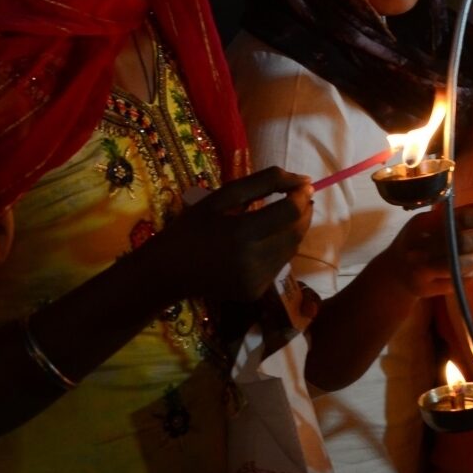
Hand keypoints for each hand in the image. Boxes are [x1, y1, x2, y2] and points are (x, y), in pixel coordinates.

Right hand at [153, 168, 311, 301]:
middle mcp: (253, 261)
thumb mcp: (222, 197)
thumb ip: (264, 182)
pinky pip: (279, 265)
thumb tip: (304, 180)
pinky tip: (267, 238)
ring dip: (295, 229)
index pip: (290, 212)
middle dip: (304, 212)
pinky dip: (281, 248)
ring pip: (292, 249)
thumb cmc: (191, 227)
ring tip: (285, 214)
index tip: (303, 185)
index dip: (301, 197)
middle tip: (300, 197)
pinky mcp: (256, 292)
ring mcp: (256, 281)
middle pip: (296, 232)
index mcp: (241, 233)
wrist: (168, 271)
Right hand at [377, 204, 472, 298]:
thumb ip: (458, 218)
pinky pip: (458, 282)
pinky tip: (468, 269)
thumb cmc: (420, 243)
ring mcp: (420, 269)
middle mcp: (418, 246)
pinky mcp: (425, 288)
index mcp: (421, 224)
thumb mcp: (430, 224)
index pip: (459, 217)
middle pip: (461, 241)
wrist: (394, 273)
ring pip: (462, 264)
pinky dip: (470, 274)